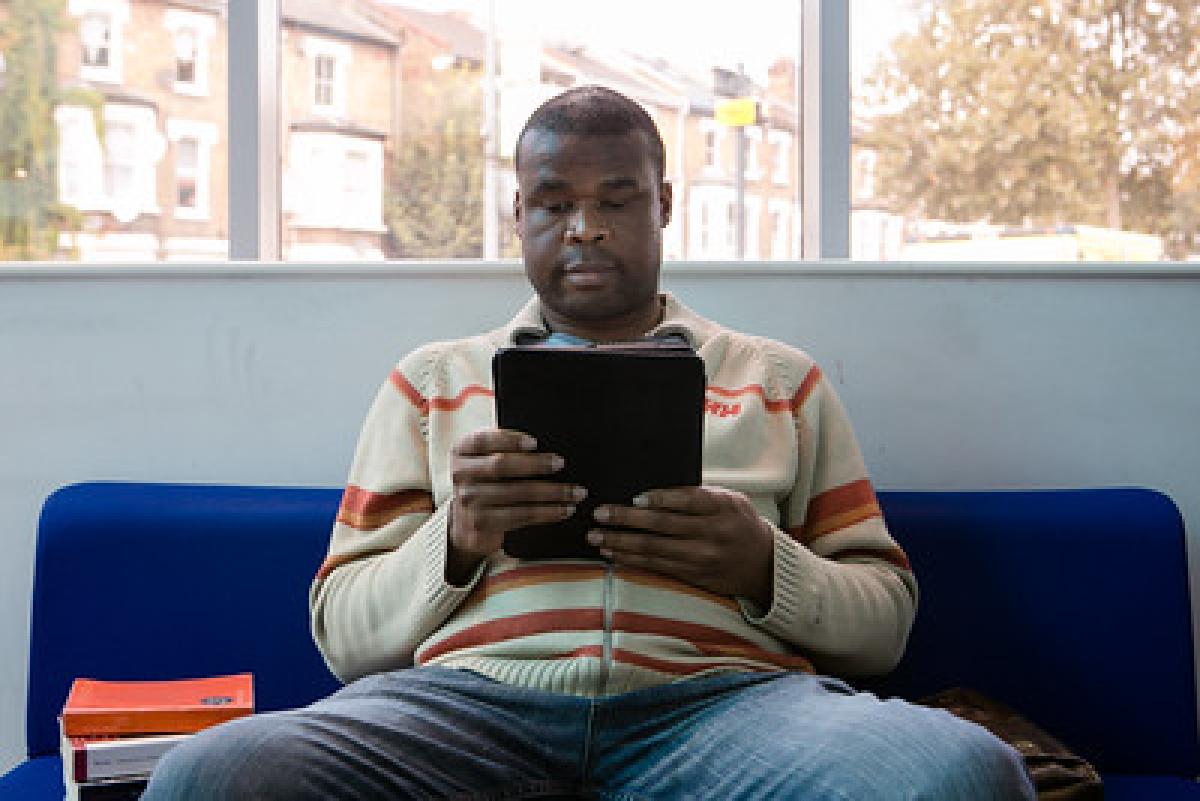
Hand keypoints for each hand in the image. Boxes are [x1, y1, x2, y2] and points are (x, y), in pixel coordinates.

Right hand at [446, 428, 584, 583]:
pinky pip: (520, 516)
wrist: (465, 521)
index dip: (508, 439)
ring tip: (575, 492)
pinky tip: (564, 509)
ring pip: (516, 493)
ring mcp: (468, 501)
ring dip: (550, 493)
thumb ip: (503, 446)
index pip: (482, 440)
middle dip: (535, 464)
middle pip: (500, 465)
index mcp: (461, 450)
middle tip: (561, 463)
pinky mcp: (481, 524)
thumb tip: (545, 442)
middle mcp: (459, 474)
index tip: (535, 442)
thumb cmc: (486, 480)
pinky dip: (547, 513)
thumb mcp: (485, 458)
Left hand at [587, 486, 774, 607]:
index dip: (660, 499)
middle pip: (663, 526)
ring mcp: (702, 557)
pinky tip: (613, 553)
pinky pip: (657, 567)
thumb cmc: (739, 522)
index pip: (688, 500)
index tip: (634, 498)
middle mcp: (712, 533)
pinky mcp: (694, 575)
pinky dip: (632, 560)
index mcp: (722, 507)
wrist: (763, 564)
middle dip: (627, 520)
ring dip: (622, 543)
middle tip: (600, 513)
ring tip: (597, 536)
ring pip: (655, 550)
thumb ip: (699, 496)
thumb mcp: (730, 500)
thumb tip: (653, 490)